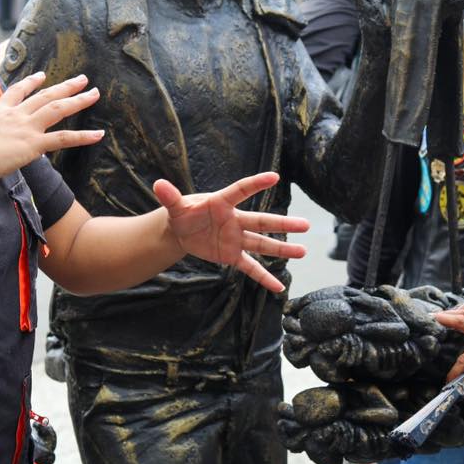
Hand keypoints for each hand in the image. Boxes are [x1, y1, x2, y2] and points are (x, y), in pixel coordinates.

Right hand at [0, 73, 103, 183]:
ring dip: (78, 100)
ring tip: (95, 94)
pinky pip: (63, 138)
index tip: (42, 75)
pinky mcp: (34, 143)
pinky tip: (98, 134)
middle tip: (82, 79)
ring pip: (58, 109)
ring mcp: (27, 127)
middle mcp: (16, 114)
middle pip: (45, 95)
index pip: (18, 91)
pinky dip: (83, 136)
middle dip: (65, 86)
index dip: (32, 82)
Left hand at [152, 171, 309, 293]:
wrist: (182, 231)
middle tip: (305, 225)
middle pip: (262, 222)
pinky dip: (264, 277)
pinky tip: (279, 287)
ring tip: (303, 251)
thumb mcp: (175, 206)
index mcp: (222, 203)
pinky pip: (250, 267)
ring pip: (262, 245)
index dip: (256, 184)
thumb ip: (170, 197)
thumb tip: (158, 184)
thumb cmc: (182, 213)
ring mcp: (236, 239)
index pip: (241, 191)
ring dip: (282, 249)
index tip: (274, 176)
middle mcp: (235, 221)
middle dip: (283, 224)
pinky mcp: (232, 255)